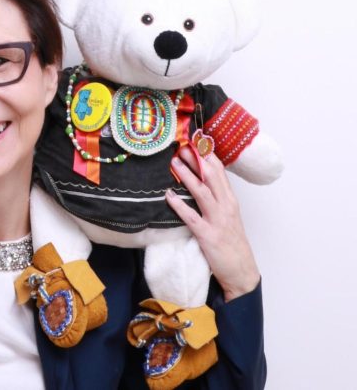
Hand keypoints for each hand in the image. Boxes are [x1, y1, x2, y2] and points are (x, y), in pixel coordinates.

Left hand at [165, 147, 260, 301]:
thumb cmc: (232, 243)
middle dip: (197, 159)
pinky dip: (179, 205)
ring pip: (202, 192)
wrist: (242, 271)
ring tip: (174, 162)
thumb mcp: (228, 216)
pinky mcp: (207, 235)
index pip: (219, 172)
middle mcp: (226, 207)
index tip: (196, 139)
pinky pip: (191, 217)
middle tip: (182, 144)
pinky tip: (168, 196)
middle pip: (211, 177)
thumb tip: (201, 180)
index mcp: (230, 201)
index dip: (208, 154)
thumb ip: (217, 198)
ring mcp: (217, 220)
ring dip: (188, 176)